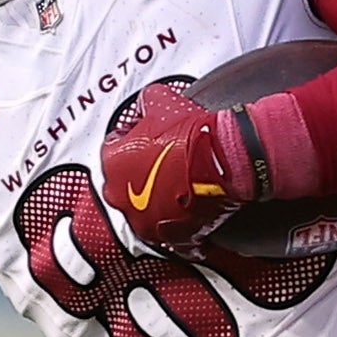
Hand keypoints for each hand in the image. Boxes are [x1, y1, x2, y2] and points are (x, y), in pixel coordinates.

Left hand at [100, 80, 250, 255]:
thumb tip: (145, 102)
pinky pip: (168, 233)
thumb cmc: (192, 134)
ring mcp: (143, 221)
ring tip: (177, 184)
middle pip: (123, 182)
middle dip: (138, 173)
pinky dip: (176, 224)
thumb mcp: (161, 101)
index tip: (147, 138)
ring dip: (155, 199)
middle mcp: (120, 196)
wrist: (224, 161)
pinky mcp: (169, 236)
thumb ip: (145, 102)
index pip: (112, 147)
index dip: (132, 139)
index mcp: (112, 163)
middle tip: (161, 161)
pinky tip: (188, 208)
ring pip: (142, 210)